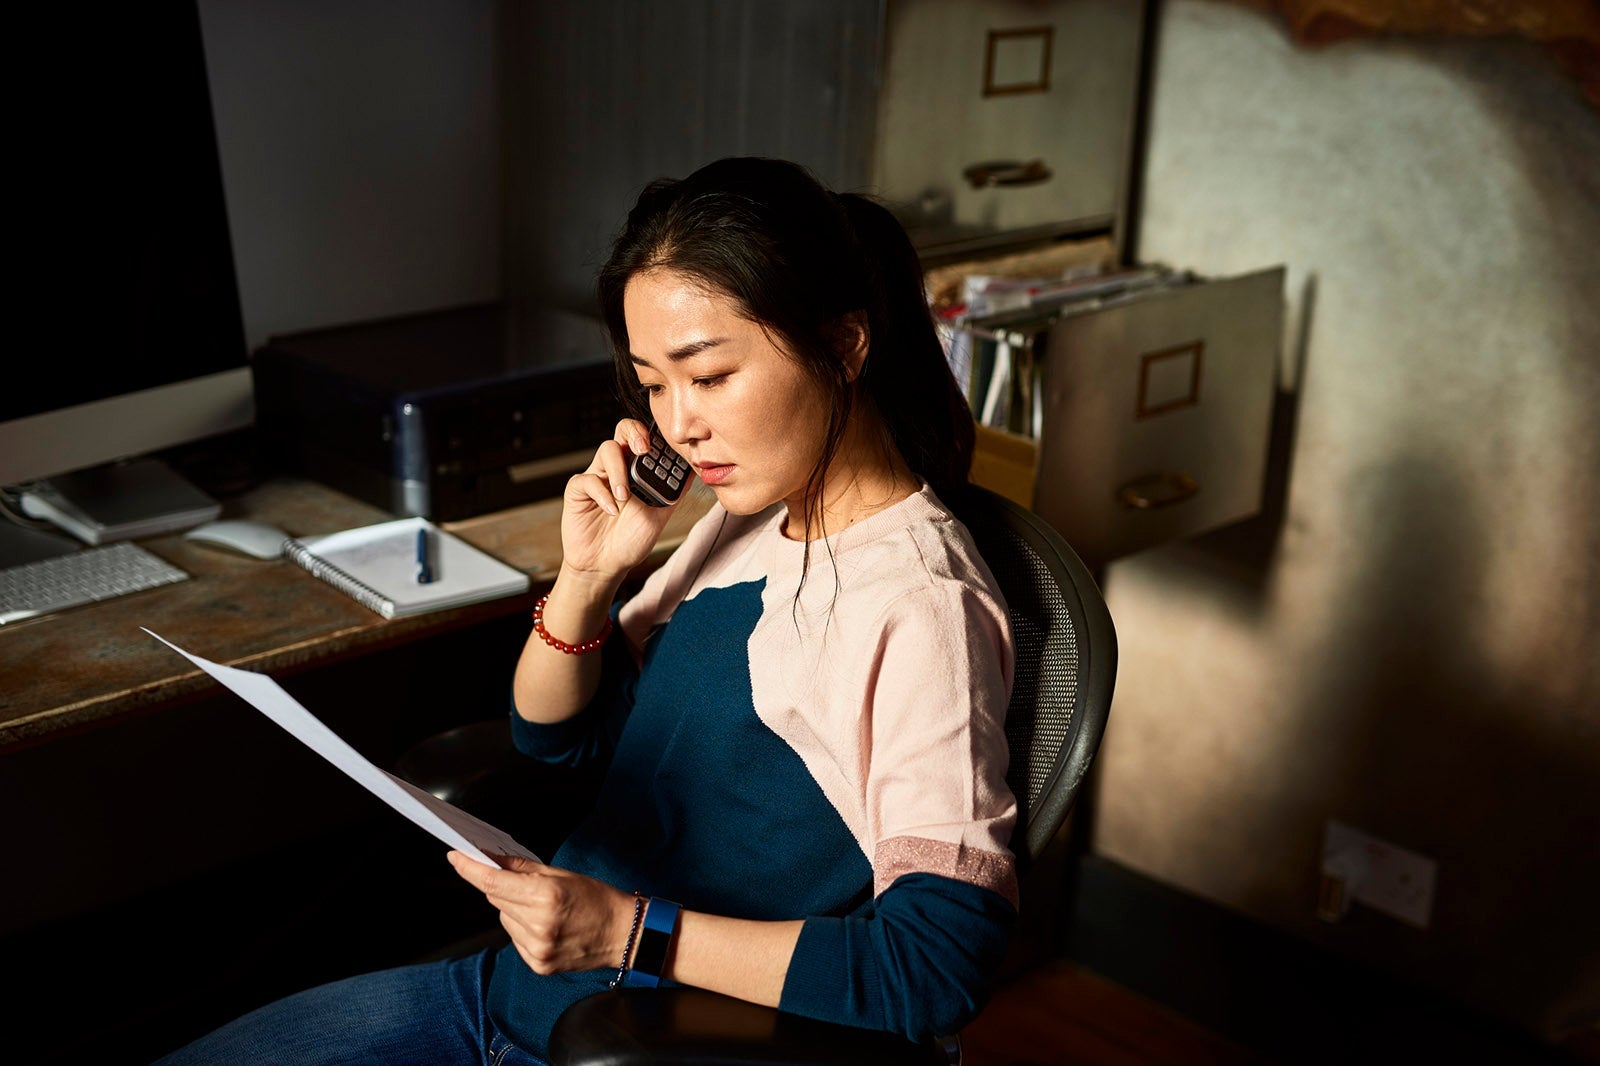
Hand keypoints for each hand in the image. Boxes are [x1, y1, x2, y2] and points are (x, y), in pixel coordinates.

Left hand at [447, 852, 635, 975]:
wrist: (623, 934)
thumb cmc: (597, 900)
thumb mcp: (562, 874)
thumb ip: (522, 869)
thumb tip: (491, 858)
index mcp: (545, 897)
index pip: (493, 882)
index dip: (469, 869)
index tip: (455, 857)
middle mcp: (538, 925)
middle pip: (496, 899)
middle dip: (500, 886)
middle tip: (520, 881)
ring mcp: (536, 948)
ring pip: (503, 919)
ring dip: (512, 908)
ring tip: (542, 907)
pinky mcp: (537, 964)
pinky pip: (514, 938)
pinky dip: (521, 927)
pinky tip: (544, 924)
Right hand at [560, 419, 678, 581]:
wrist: (607, 565)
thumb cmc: (631, 539)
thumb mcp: (660, 515)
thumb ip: (674, 492)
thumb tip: (694, 470)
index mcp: (637, 469)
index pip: (644, 438)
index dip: (653, 434)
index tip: (664, 446)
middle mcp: (617, 467)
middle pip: (622, 430)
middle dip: (634, 432)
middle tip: (643, 449)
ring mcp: (597, 476)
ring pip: (607, 450)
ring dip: (619, 471)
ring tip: (625, 496)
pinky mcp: (578, 489)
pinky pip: (588, 480)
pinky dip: (603, 494)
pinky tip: (611, 510)